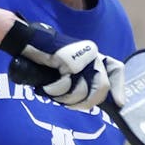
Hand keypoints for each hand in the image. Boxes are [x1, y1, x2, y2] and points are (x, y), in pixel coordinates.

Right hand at [0, 17, 124, 108]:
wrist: (26, 41)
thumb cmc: (47, 60)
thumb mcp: (71, 70)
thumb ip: (87, 82)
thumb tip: (106, 102)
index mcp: (94, 55)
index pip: (116, 69)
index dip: (119, 89)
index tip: (118, 104)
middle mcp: (91, 53)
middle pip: (101, 88)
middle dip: (86, 101)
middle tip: (68, 100)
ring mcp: (79, 55)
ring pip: (82, 91)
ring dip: (66, 97)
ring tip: (54, 89)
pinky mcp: (66, 59)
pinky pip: (65, 86)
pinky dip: (55, 90)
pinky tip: (48, 84)